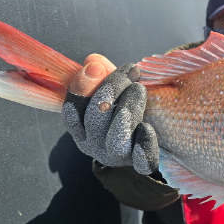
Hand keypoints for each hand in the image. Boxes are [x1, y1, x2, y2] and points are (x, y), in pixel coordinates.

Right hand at [61, 54, 158, 174]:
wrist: (152, 135)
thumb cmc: (125, 107)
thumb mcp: (112, 90)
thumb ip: (102, 75)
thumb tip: (94, 60)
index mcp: (81, 128)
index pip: (71, 112)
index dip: (81, 88)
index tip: (96, 66)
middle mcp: (94, 146)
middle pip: (95, 120)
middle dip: (111, 90)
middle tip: (130, 71)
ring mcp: (116, 157)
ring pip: (115, 140)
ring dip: (127, 110)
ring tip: (139, 89)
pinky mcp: (140, 163)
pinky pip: (142, 162)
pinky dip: (144, 145)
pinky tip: (147, 127)